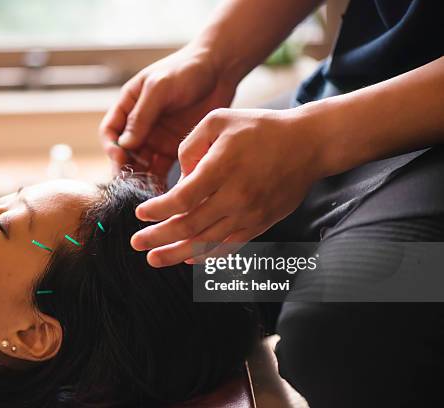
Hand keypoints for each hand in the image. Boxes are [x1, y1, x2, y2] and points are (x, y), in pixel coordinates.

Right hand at [99, 44, 237, 186]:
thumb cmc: (186, 70)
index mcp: (129, 105)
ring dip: (142, 179)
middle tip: (132, 185)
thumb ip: (143, 115)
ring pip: (142, 164)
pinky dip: (160, 181)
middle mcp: (140, 125)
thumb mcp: (160, 87)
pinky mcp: (175, 148)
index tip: (120, 159)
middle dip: (126, 170)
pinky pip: (162, 168)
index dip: (112, 147)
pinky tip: (164, 192)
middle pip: (125, 153)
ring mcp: (157, 138)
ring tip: (147, 193)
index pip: (110, 132)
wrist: (220, 69)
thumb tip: (124, 144)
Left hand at [130, 108, 325, 266]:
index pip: (181, 200)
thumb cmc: (260, 128)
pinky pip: (229, 246)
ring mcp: (249, 214)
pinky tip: (188, 258)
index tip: (140, 214)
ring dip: (177, 254)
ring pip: (207, 242)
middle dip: (158, 238)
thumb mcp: (218, 120)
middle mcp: (236, 196)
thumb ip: (189, 145)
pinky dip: (207, 255)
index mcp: (222, 168)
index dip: (157, 211)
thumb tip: (179, 177)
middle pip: (189, 227)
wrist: (308, 144)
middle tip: (136, 244)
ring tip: (154, 259)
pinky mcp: (260, 224)